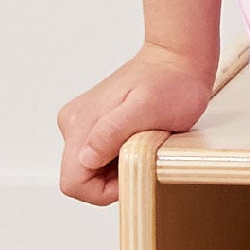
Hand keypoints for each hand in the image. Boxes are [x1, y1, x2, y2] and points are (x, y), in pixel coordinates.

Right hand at [56, 44, 218, 206]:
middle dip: (112, 178)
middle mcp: (73, 124)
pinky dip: (119, 154)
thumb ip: (112, 133)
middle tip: (143, 153)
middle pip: (81, 176)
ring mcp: (83, 122)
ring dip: (117, 165)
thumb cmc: (170, 82)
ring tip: (143, 140)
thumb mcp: (147, 110)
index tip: (133, 170)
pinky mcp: (95, 121)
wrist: (176, 57)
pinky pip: (100, 153)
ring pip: (91, 167)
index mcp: (80, 125)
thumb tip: (86, 157)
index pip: (73, 183)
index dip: (104, 192)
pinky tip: (139, 136)